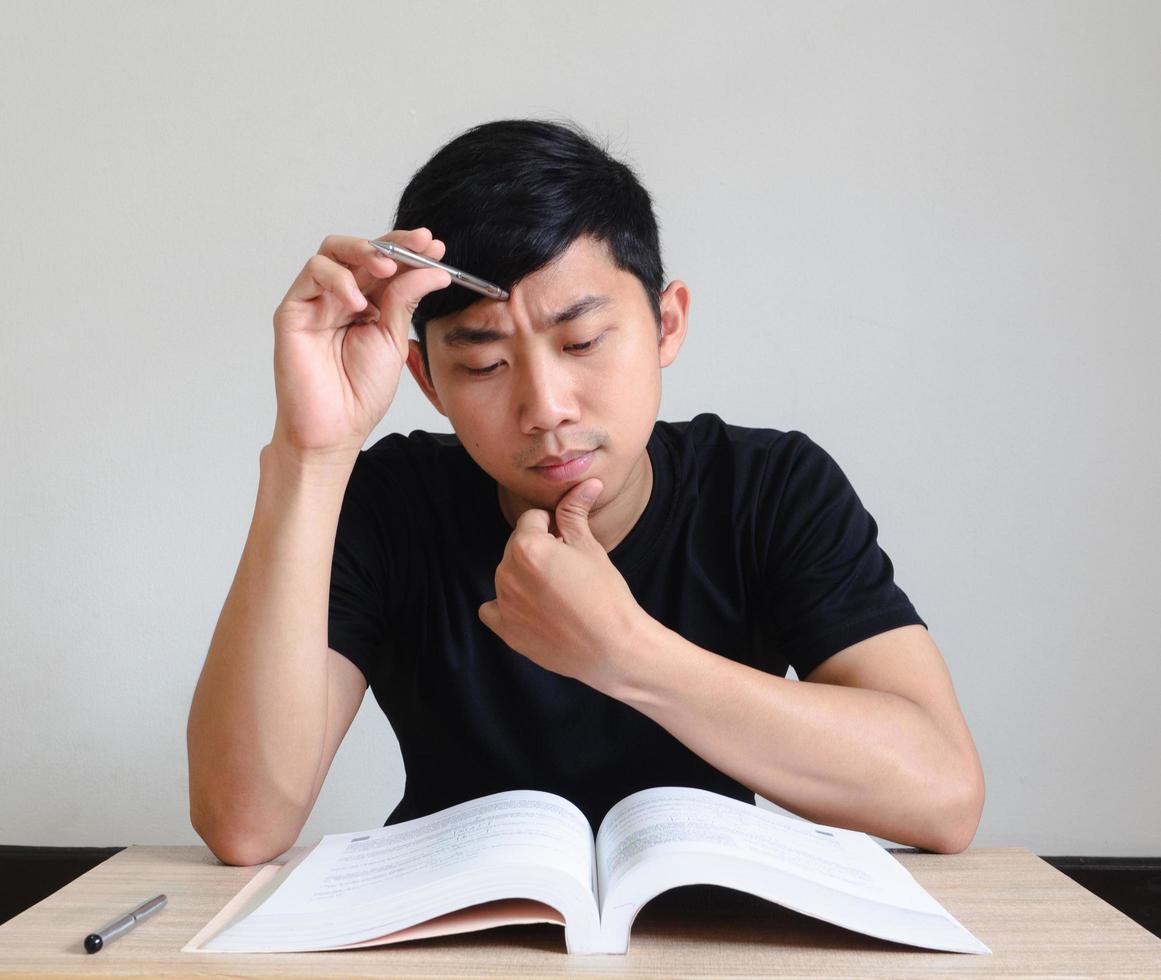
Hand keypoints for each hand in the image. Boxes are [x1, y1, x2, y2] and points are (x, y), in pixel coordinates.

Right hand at [270, 228, 451, 463]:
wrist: (336, 428)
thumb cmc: (361, 393)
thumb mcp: (393, 340)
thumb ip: (406, 301)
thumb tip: (434, 270)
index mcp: (369, 304)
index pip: (387, 264)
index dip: (410, 251)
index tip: (436, 246)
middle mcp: (341, 296)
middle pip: (362, 250)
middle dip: (394, 242)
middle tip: (420, 245)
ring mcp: (316, 301)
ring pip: (333, 251)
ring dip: (364, 251)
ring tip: (388, 267)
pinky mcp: (293, 309)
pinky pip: (312, 274)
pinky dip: (337, 279)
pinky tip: (357, 302)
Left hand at [478, 480, 647, 693]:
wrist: (613, 648)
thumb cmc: (605, 595)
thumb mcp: (590, 548)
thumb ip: (575, 513)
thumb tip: (586, 483)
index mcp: (526, 547)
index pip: (532, 520)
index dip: (553, 526)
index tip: (569, 541)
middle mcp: (507, 573)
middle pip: (517, 546)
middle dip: (539, 550)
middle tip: (568, 569)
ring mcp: (505, 604)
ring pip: (509, 575)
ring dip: (526, 576)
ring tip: (559, 592)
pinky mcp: (507, 631)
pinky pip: (492, 609)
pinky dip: (507, 605)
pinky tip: (532, 609)